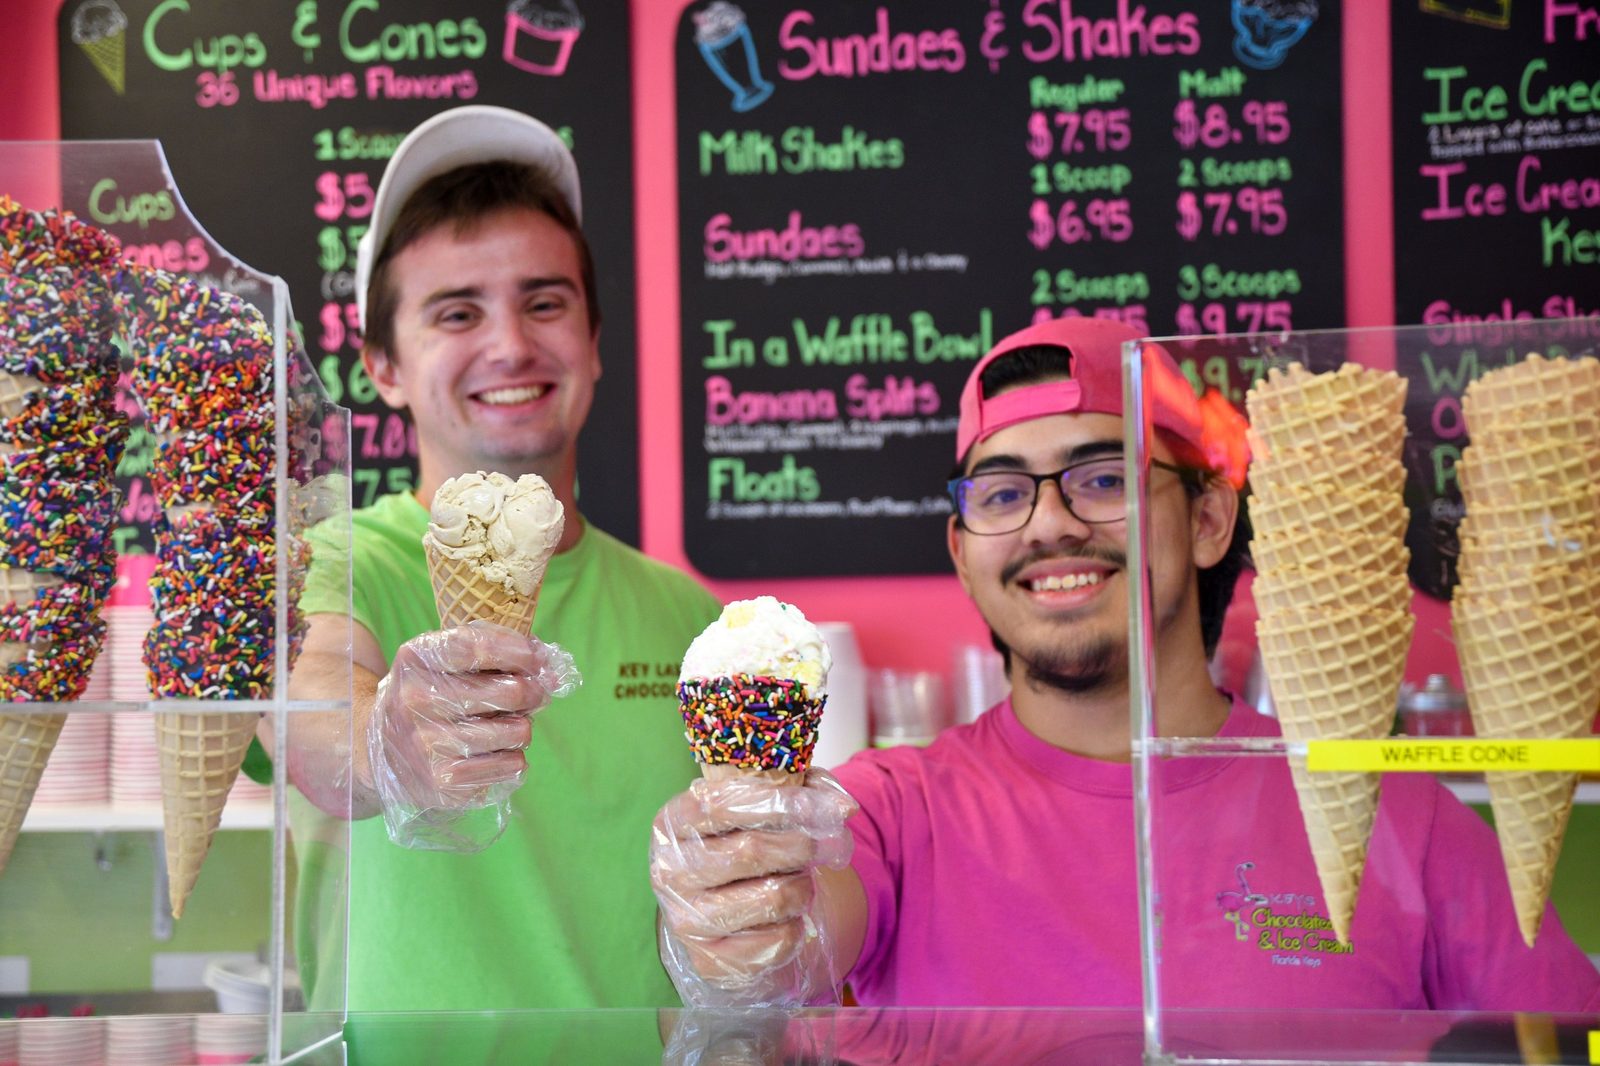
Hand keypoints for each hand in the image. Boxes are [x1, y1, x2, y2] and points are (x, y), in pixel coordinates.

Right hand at [367, 619, 579, 849]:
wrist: (381, 751)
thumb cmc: (429, 695)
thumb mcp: (443, 660)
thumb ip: (494, 651)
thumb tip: (549, 667)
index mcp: (416, 659)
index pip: (477, 646)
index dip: (518, 651)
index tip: (538, 657)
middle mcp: (416, 700)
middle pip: (510, 692)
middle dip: (533, 692)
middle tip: (533, 694)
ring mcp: (427, 745)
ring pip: (518, 732)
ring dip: (522, 727)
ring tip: (506, 726)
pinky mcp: (442, 782)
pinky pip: (511, 766)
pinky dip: (513, 758)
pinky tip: (495, 752)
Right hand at [651, 769, 856, 1006]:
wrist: (724, 907)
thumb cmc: (746, 841)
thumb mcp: (764, 805)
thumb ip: (805, 789)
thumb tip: (844, 807)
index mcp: (673, 822)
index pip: (724, 804)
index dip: (780, 803)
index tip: (824, 808)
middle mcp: (669, 871)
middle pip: (751, 851)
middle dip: (803, 847)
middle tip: (831, 845)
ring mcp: (685, 920)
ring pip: (772, 897)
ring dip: (802, 887)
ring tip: (801, 881)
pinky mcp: (709, 960)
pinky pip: (777, 941)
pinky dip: (797, 926)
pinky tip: (787, 916)